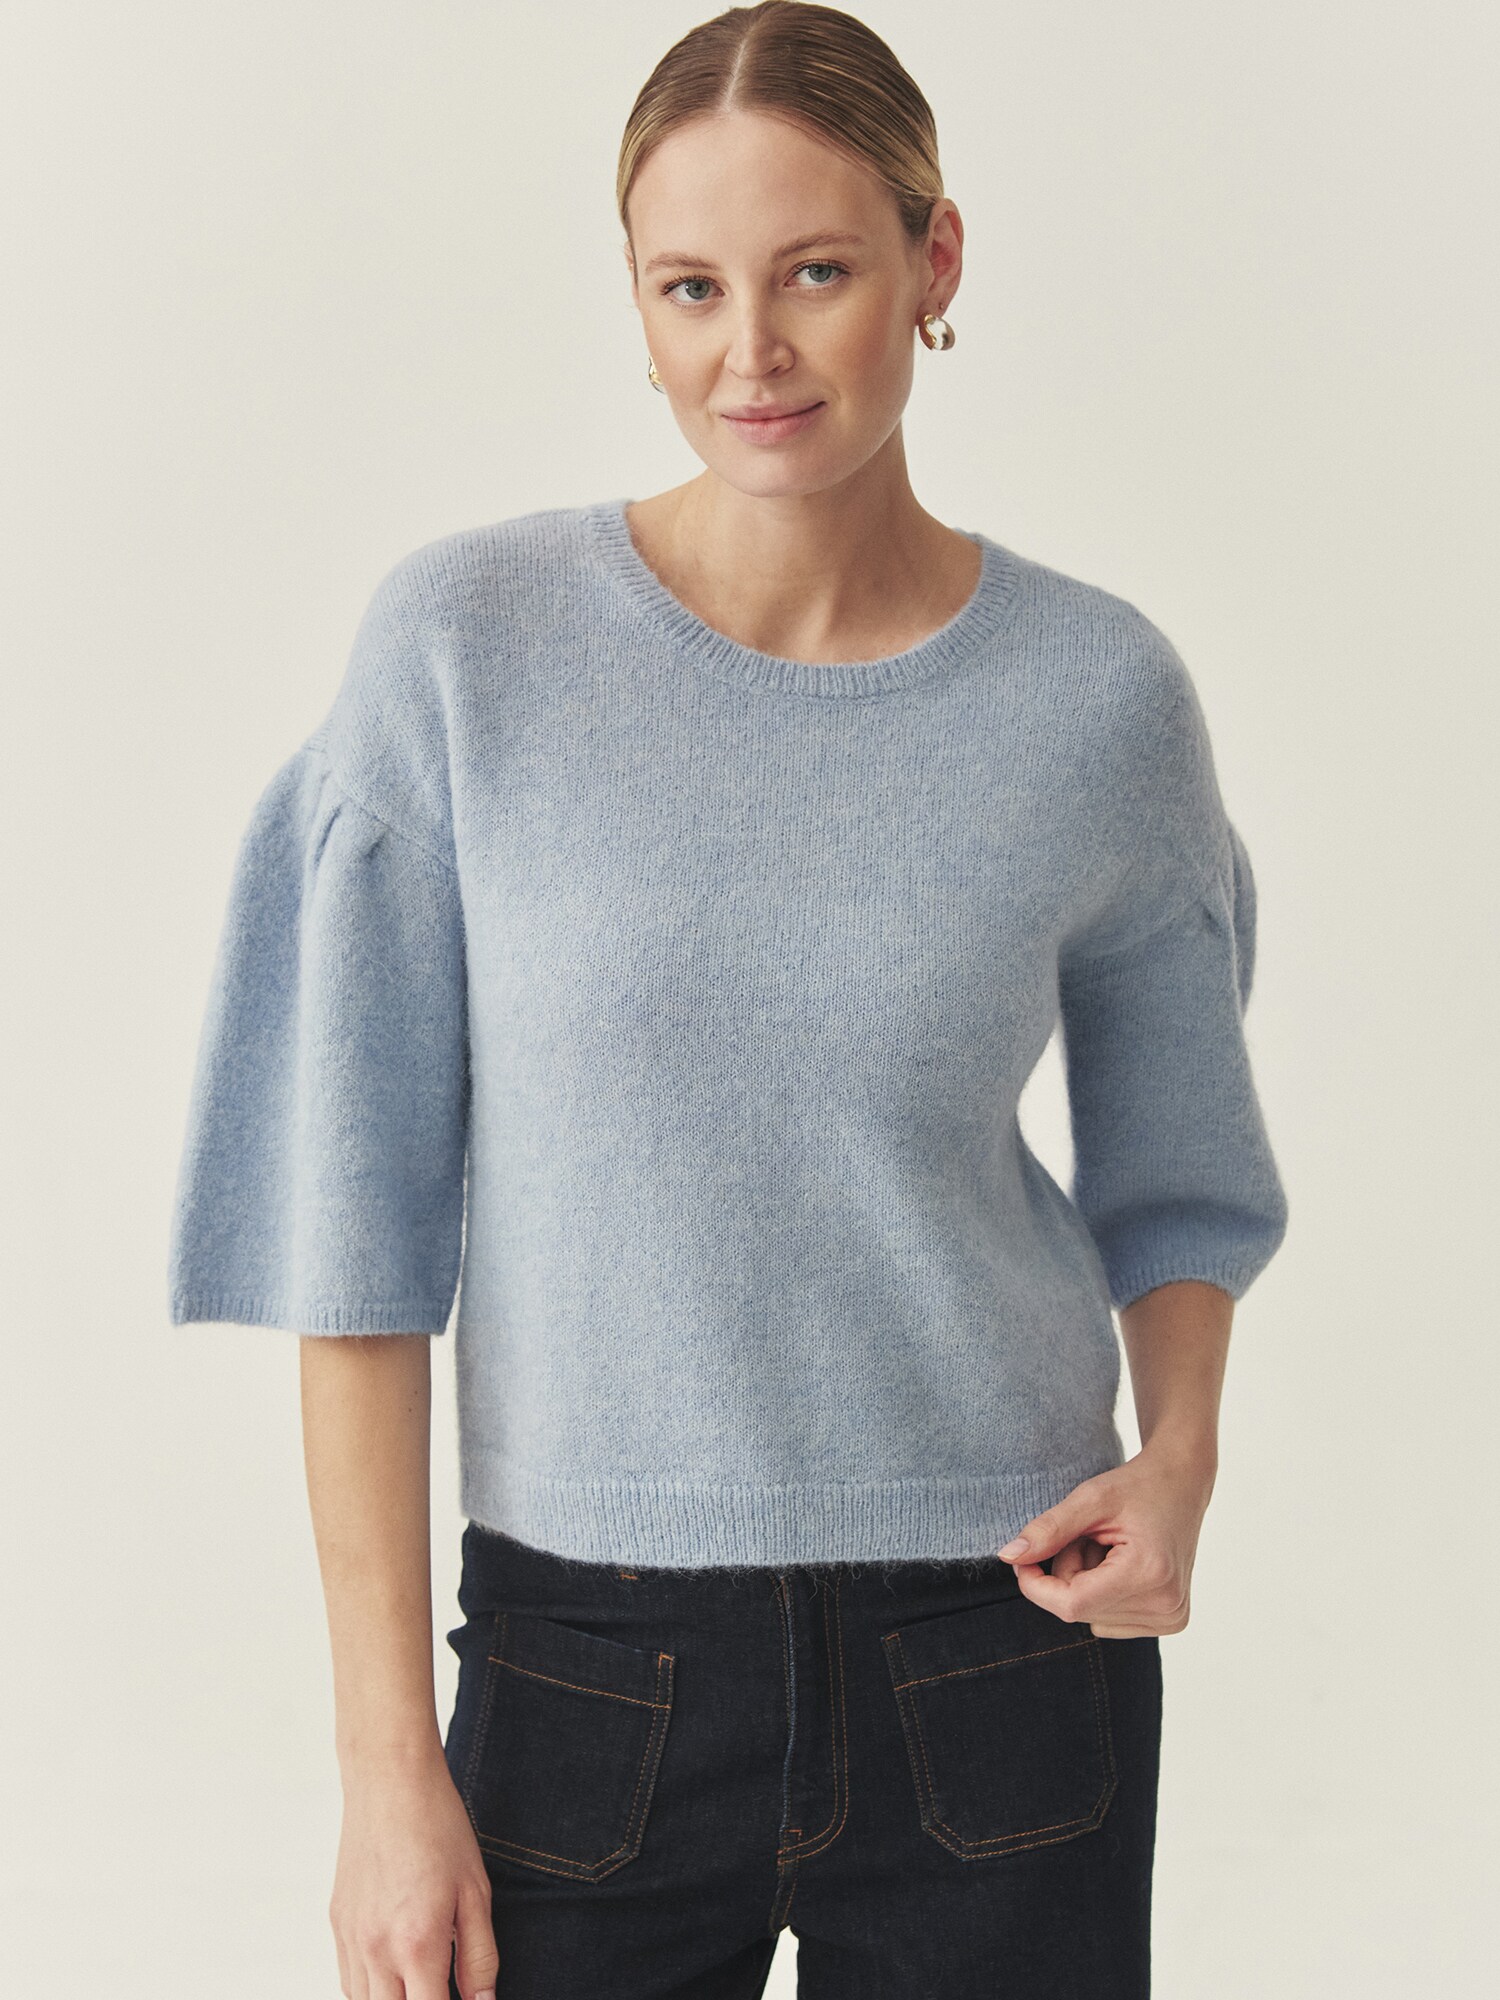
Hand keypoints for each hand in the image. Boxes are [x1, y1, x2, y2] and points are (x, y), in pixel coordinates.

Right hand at [330, 1748, 497, 1999]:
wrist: (389, 1781)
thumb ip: (480, 1956)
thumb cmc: (439, 1827)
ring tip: (421, 1980)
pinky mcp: (336, 1923)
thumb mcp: (476, 1891)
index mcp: (417, 1944)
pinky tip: (395, 1972)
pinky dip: (370, 1989)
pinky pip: (348, 1980)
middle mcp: (376, 1950)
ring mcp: (351, 1938)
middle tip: (442, 1984)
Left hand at [995, 1442, 1216, 1637]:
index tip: (1022, 1559)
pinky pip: (1109, 1620)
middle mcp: (1166, 1604)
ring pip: (1091, 1617)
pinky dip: (1103, 1593)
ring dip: (1085, 1584)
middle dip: (1068, 1574)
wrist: (1182, 1484)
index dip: (1036, 1586)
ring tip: (1108, 1547)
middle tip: (1088, 1536)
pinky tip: (1121, 1563)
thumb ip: (1048, 1530)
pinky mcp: (1171, 1620)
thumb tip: (1008, 1557)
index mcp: (1149, 1573)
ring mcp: (1172, 1617)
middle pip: (1080, 1610)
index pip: (1072, 1604)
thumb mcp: (1089, 1498)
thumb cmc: (1137, 1486)